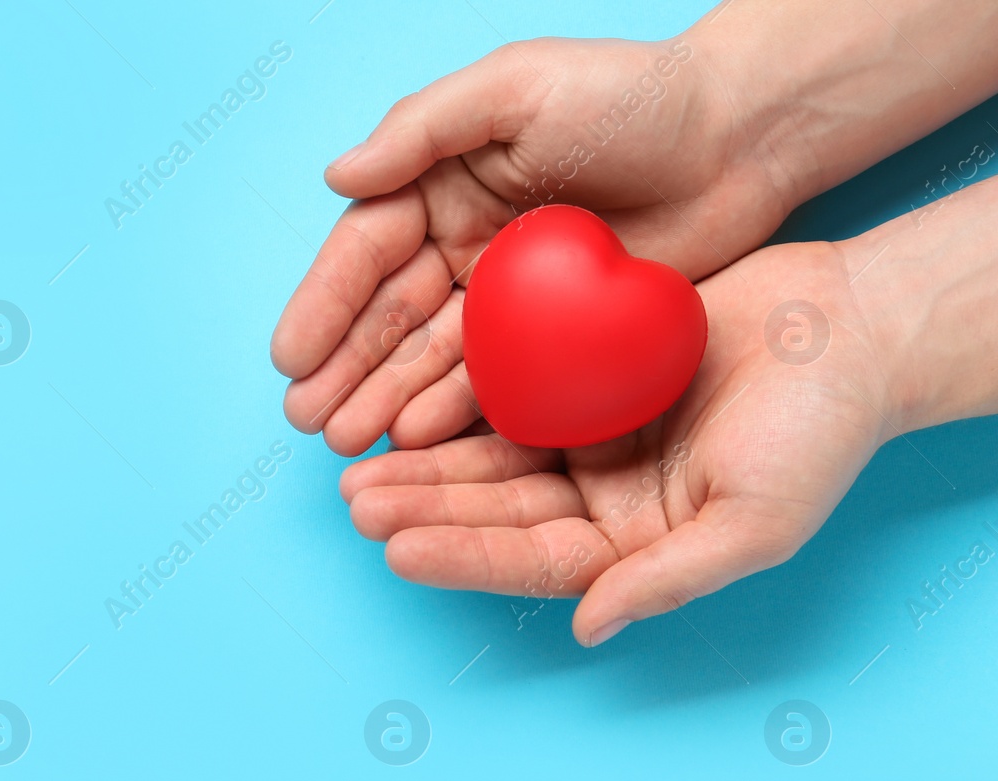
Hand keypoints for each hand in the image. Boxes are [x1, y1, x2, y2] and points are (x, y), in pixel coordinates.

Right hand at [270, 34, 797, 457]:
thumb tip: (336, 176)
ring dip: (383, 400)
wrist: (740, 136)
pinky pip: (491, 380)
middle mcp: (460, 242)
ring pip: (428, 357)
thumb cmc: (630, 92)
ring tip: (346, 444)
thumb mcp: (515, 87)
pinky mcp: (550, 336)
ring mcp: (503, 295)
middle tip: (308, 421)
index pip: (366, 252)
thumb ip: (422, 130)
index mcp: (439, 183)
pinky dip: (451, 410)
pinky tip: (415, 440)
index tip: (290, 358)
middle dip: (342, 369)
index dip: (324, 305)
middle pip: (386, 316)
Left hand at [337, 240, 899, 645]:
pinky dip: (457, 397)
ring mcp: (586, 435)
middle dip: (424, 508)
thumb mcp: (756, 522)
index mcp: (632, 544)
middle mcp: (598, 498)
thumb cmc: (820, 434)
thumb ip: (668, 578)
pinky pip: (507, 388)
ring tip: (357, 464)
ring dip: (423, 461)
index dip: (463, 556)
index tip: (395, 549)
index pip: (531, 561)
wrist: (852, 328)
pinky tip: (405, 400)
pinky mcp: (583, 373)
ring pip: (487, 456)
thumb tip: (586, 628)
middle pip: (493, 511)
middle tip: (353, 502)